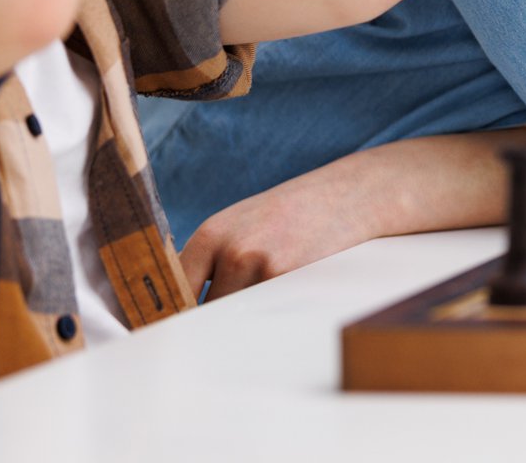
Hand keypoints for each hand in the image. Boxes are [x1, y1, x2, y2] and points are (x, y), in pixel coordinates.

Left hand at [180, 168, 372, 301]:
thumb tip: (180, 307)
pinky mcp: (288, 279)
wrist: (349, 194)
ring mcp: (259, 265)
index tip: (176, 330)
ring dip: (249, 314)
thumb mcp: (242, 224)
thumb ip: (211, 259)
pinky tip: (291, 288)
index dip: (176, 313)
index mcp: (211, 234)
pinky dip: (274, 311)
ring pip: (236, 314)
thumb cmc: (293, 214)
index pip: (176, 290)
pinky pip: (265, 313)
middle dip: (218, 316)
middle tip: (232, 316)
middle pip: (204, 310)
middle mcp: (230, 249)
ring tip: (275, 289)